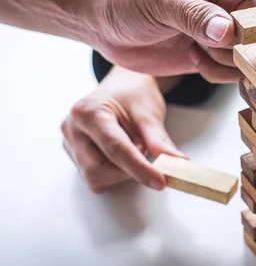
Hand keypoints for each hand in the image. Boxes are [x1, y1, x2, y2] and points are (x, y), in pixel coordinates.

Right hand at [61, 67, 183, 191]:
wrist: (123, 85)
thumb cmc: (134, 94)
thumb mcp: (149, 113)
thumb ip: (159, 141)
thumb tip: (175, 164)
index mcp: (88, 113)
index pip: (115, 149)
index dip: (140, 169)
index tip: (161, 181)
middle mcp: (72, 129)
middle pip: (99, 169)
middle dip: (128, 170)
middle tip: (143, 148)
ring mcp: (70, 142)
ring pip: (95, 177)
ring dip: (121, 171)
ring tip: (132, 146)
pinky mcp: (73, 153)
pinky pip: (94, 175)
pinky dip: (113, 171)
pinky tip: (121, 153)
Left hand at [81, 0, 255, 77]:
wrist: (99, 21)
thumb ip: (196, 15)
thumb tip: (230, 33)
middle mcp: (229, 0)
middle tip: (246, 49)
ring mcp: (222, 30)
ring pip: (251, 52)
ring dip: (231, 59)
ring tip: (197, 49)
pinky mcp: (211, 53)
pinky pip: (232, 70)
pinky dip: (217, 72)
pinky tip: (192, 59)